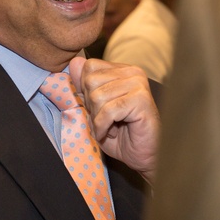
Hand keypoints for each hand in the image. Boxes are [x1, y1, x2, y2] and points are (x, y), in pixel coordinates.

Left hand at [69, 56, 159, 183]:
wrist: (145, 157)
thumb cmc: (122, 136)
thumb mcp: (95, 110)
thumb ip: (84, 87)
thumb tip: (74, 62)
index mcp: (123, 71)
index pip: (89, 67)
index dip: (86, 92)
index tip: (98, 109)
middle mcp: (133, 73)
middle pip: (90, 81)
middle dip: (92, 107)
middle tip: (105, 121)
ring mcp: (138, 84)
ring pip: (97, 97)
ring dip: (98, 119)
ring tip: (110, 128)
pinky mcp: (141, 99)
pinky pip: (108, 111)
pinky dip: (103, 127)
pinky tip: (111, 133)